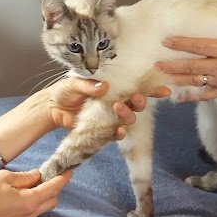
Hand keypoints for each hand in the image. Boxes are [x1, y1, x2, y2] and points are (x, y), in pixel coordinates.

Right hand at [0, 169, 71, 216]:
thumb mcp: (5, 177)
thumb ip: (25, 176)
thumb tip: (37, 175)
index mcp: (29, 201)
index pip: (53, 188)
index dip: (62, 178)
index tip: (68, 169)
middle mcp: (29, 213)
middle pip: (52, 200)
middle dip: (55, 187)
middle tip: (50, 173)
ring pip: (43, 206)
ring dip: (45, 194)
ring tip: (36, 180)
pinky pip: (33, 210)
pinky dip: (35, 199)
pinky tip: (26, 189)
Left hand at [43, 77, 169, 139]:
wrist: (51, 108)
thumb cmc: (65, 91)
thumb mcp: (74, 82)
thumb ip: (87, 84)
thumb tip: (103, 86)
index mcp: (113, 88)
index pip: (135, 88)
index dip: (151, 90)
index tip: (164, 89)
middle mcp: (115, 102)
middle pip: (136, 104)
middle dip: (140, 102)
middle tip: (135, 98)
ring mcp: (109, 117)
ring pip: (128, 118)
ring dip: (127, 115)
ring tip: (117, 108)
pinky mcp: (101, 130)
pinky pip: (115, 134)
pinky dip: (119, 134)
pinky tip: (119, 131)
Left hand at [155, 6, 216, 100]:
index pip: (200, 46)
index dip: (181, 44)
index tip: (166, 41)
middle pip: (192, 66)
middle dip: (172, 65)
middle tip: (156, 63)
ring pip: (195, 81)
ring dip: (176, 79)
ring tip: (160, 77)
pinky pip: (205, 95)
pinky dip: (190, 97)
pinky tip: (177, 97)